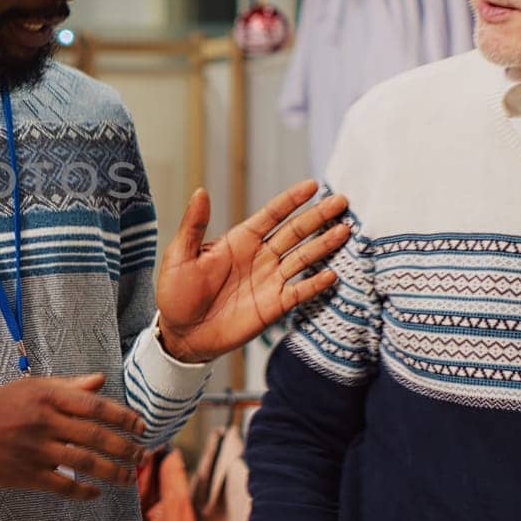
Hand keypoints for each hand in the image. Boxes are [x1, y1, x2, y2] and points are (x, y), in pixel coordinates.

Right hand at [0, 373, 145, 499]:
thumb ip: (68, 386)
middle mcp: (44, 421)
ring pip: (86, 463)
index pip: (95, 406)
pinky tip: (96, 492)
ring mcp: (36, 450)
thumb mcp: (30, 388)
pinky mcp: (27, 474)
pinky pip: (64, 487)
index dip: (123, 417)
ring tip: (130, 477)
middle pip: (96, 436)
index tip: (141, 426)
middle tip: (142, 454)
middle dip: (125, 448)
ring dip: (114, 473)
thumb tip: (100, 381)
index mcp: (46, 396)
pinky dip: (84, 492)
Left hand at [155, 180, 349, 363]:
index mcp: (239, 240)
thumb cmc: (175, 293)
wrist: (181, 334)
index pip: (271, 215)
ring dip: (324, 245)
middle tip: (342, 201)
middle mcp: (260, 257)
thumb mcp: (180, 256)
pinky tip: (332, 274)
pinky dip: (316, 284)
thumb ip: (193, 226)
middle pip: (295, 232)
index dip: (291, 200)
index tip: (312, 185)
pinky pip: (300, 292)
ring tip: (345, 230)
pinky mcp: (274, 306)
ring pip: (303, 258)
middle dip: (318, 217)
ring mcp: (269, 281)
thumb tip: (200, 191)